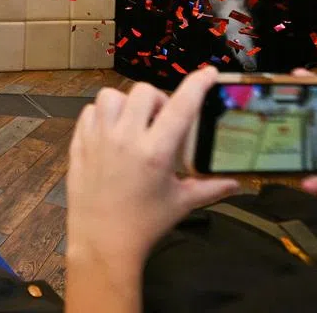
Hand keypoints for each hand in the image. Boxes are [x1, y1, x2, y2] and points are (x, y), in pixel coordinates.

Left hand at [68, 67, 239, 266]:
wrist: (102, 243)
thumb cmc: (144, 224)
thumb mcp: (181, 204)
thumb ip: (210, 188)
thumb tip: (236, 182)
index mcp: (156, 153)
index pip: (181, 106)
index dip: (197, 84)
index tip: (208, 73)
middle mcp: (126, 139)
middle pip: (143, 92)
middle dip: (157, 99)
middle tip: (160, 120)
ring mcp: (99, 139)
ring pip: (110, 95)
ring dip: (126, 103)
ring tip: (133, 122)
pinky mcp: (79, 144)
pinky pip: (89, 112)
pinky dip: (102, 115)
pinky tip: (112, 132)